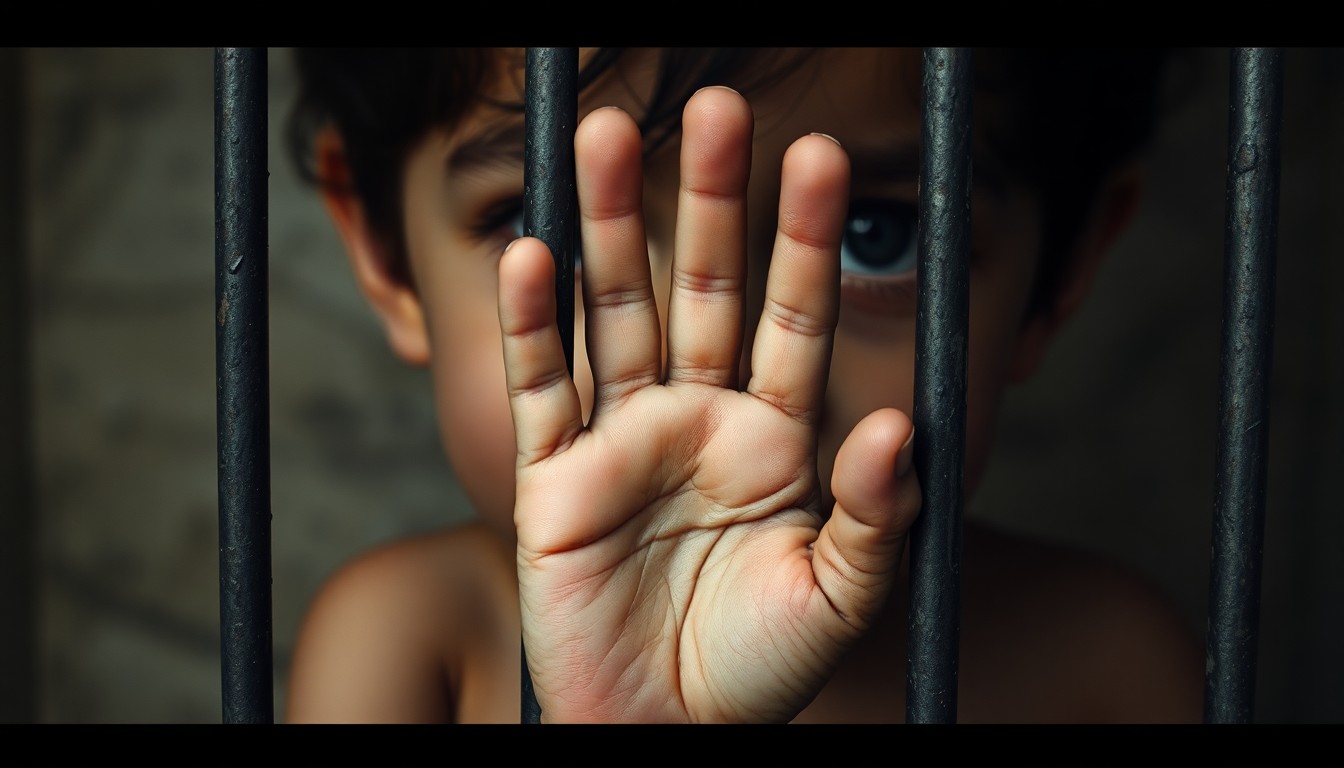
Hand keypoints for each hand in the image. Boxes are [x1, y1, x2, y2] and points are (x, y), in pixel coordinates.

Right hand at [499, 86, 919, 722]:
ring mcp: (620, 441)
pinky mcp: (550, 479)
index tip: (820, 156)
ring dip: (612, 227)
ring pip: (615, 312)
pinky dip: (534, 325)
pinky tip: (536, 253)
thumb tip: (899, 428)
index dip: (805, 241)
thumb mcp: (837, 600)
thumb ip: (874, 517)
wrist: (662, 734)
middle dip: (707, 200)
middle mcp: (696, 420)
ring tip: (609, 136)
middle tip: (716, 106)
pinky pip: (541, 389)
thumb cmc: (757, 672)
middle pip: (699, 287)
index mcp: (772, 439)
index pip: (792, 318)